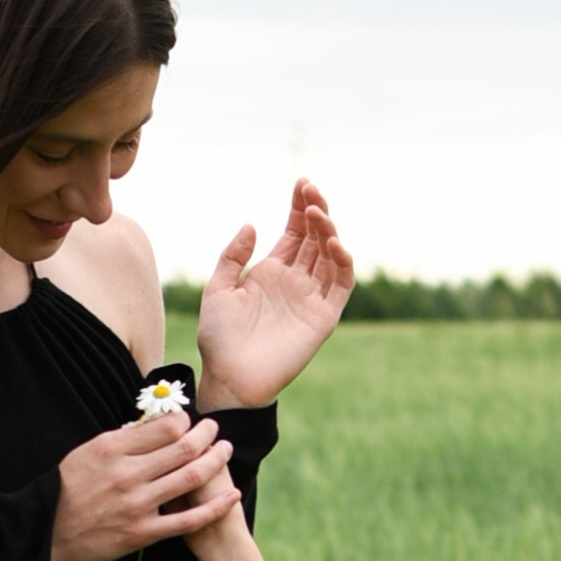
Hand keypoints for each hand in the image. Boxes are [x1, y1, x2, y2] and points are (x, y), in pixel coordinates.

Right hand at [50, 408, 236, 560]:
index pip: (165, 426)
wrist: (46, 532)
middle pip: (184, 447)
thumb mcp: (87, 452)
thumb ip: (122, 439)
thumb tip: (154, 424)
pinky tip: (232, 495)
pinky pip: (188, 520)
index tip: (189, 421)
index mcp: (112, 449)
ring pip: (191, 477)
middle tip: (216, 430)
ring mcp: (137, 505)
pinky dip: (215, 507)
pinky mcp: (143, 533)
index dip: (185, 420)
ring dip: (217, 461)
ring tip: (226, 451)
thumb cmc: (66, 489)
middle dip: (208, 435)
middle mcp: (128, 474)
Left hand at [195, 179, 355, 407]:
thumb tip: (252, 224)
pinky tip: (333, 243)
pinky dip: (343, 263)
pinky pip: (341, 285)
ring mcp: (311, 298)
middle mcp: (295, 282)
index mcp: (271, 272)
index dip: (299, 207)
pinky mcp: (323, 317)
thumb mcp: (217, 289)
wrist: (229, 377)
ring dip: (328, 231)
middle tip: (310, 190)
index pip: (294, 232)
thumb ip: (232, 256)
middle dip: (315, 211)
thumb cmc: (219, 338)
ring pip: (330, 256)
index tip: (301, 183)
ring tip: (317, 213)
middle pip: (314, 238)